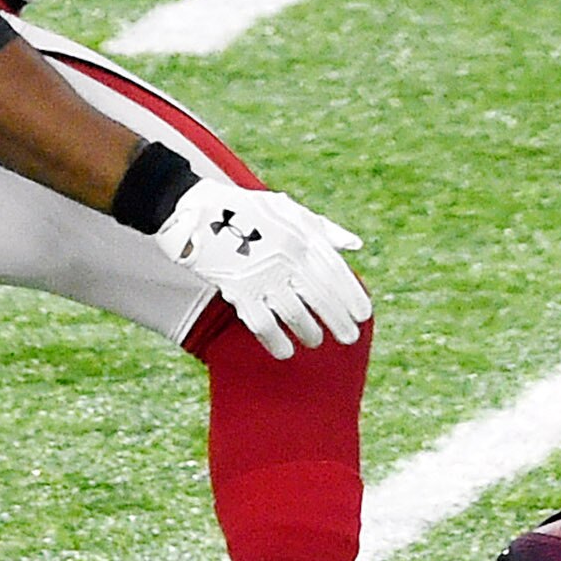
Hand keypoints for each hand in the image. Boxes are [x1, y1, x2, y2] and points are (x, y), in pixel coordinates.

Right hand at [162, 179, 370, 357]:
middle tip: (350, 338)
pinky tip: (285, 351)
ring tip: (316, 341)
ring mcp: (261, 274)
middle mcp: (286, 256)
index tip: (363, 315)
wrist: (197, 211)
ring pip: (294, 313)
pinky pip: (261, 323)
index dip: (352, 296)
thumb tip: (356, 245)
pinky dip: (275, 340)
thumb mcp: (290, 210)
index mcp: (301, 235)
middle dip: (338, 320)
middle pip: (320, 296)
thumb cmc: (249, 210)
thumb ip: (325, 229)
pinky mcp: (236, 289)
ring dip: (309, 331)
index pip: (336, 271)